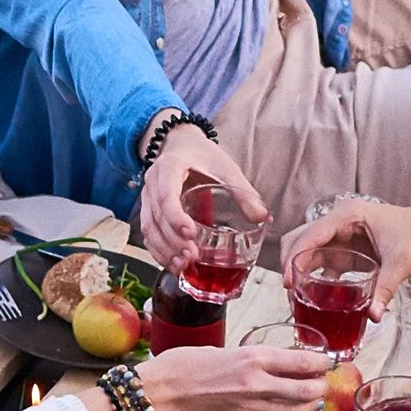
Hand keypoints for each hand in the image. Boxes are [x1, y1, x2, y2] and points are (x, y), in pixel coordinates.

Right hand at [122, 337, 328, 410]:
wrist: (161, 392)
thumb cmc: (184, 365)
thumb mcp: (223, 350)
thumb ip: (250, 358)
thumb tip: (268, 364)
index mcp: (254, 358)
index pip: (303, 363)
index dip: (321, 364)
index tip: (325, 362)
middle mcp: (258, 384)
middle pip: (307, 390)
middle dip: (320, 387)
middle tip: (322, 383)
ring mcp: (251, 407)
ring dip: (310, 406)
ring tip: (312, 400)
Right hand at [132, 124, 255, 271]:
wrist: (181, 145)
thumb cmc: (202, 156)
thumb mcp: (226, 168)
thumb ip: (244, 192)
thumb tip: (263, 218)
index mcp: (170, 167)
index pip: (166, 194)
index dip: (175, 216)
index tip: (190, 233)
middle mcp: (153, 182)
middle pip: (156, 216)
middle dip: (172, 241)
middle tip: (192, 256)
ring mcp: (147, 196)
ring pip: (148, 228)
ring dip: (164, 250)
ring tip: (183, 266)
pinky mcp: (148, 209)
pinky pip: (148, 233)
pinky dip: (158, 251)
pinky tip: (173, 264)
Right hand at [284, 181, 410, 312]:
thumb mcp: (403, 261)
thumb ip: (385, 288)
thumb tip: (372, 316)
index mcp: (347, 215)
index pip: (310, 235)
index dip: (295, 258)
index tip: (288, 282)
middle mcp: (339, 223)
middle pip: (301, 240)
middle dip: (291, 264)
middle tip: (290, 292)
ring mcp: (342, 237)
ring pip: (310, 253)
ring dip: (301, 272)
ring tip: (297, 298)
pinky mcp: (349, 251)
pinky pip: (325, 264)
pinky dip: (317, 279)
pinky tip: (316, 298)